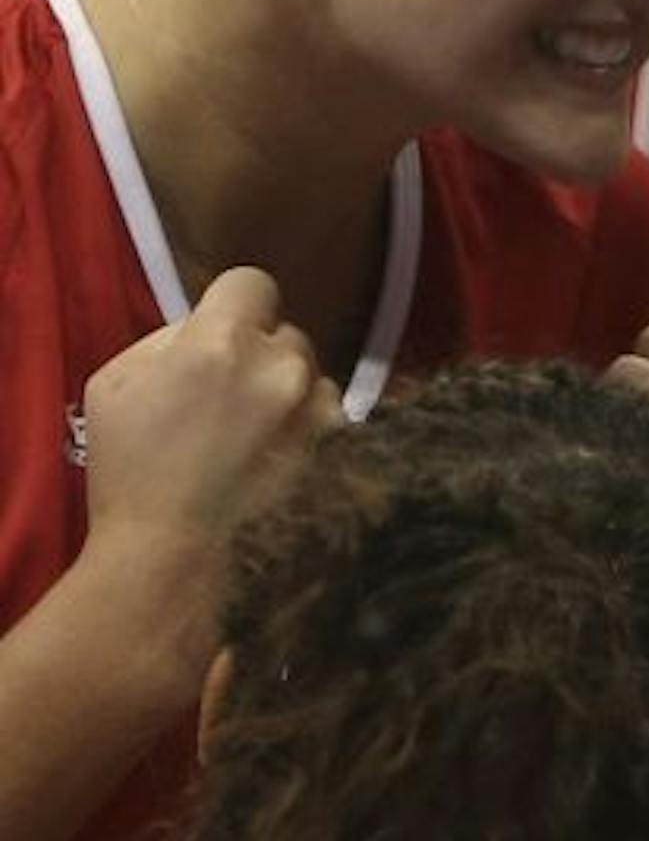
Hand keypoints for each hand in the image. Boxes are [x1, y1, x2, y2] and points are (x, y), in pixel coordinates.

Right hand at [81, 267, 340, 663]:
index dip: (236, 308)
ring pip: (314, 380)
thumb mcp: (115, 384)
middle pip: (288, 336)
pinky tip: (280, 465)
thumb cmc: (129, 471)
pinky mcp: (340, 455)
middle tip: (232, 400)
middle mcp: (283, 368)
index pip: (255, 283)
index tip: (222, 339)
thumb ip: (168, 342)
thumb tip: (204, 331)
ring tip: (257, 442)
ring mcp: (319, 415)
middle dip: (263, 357)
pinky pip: (332, 424)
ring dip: (290, 398)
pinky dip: (310, 436)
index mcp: (222, 342)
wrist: (171, 557)